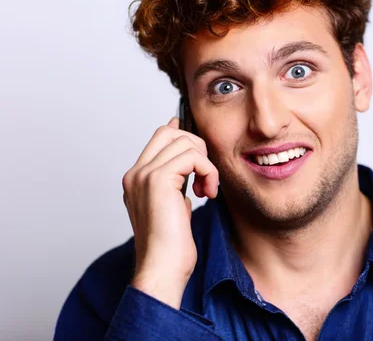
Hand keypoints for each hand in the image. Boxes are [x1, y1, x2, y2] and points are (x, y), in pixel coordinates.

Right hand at [121, 116, 218, 308]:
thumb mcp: (175, 206)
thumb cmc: (171, 246)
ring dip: (206, 163)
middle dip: (197, 148)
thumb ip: (178, 182)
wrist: (163, 268)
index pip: (160, 138)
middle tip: (205, 177)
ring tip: (207, 189)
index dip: (184, 136)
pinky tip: (208, 193)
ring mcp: (144, 175)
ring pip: (184, 141)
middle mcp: (135, 174)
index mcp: (136, 179)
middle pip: (170, 132)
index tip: (202, 154)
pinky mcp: (158, 179)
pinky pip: (193, 156)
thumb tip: (188, 161)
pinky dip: (208, 171)